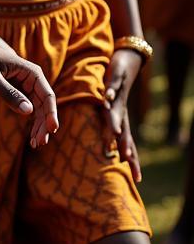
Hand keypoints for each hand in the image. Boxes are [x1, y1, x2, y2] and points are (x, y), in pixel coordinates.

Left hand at [0, 31, 58, 147]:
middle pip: (42, 103)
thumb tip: (30, 112)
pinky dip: (27, 118)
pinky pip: (24, 105)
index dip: (51, 113)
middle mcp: (27, 76)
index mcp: (27, 70)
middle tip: (40, 143)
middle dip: (44, 123)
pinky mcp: (10, 88)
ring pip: (35, 106)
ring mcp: (19, 83)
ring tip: (36, 143)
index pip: (46, 94)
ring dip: (38, 124)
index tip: (51, 129)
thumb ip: (9, 94)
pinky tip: (30, 135)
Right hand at [103, 48, 142, 181]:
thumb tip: (107, 149)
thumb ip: (109, 128)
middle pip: (125, 131)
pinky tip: (106, 99)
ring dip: (116, 123)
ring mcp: (119, 98)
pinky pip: (111, 89)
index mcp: (122, 121)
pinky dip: (109, 94)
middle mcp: (122, 112)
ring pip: (117, 112)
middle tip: (127, 159)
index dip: (134, 161)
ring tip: (116, 134)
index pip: (129, 144)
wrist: (127, 63)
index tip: (138, 179)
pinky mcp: (115, 81)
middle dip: (126, 146)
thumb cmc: (117, 91)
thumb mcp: (113, 112)